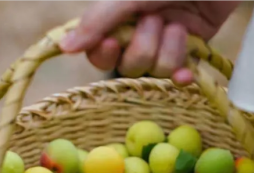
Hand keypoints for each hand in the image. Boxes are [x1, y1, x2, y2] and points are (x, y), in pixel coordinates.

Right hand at [60, 1, 238, 84]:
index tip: (112, 42)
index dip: (104, 53)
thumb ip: (98, 20)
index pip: (98, 52)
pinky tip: (188, 71)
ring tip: (180, 23)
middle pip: (128, 66)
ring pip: (155, 70)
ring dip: (169, 47)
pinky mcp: (190, 51)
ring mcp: (164, 42)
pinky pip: (178, 74)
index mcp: (118, 16)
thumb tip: (63, 47)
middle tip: (156, 18)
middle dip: (143, 46)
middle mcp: (138, 31)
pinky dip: (183, 72)